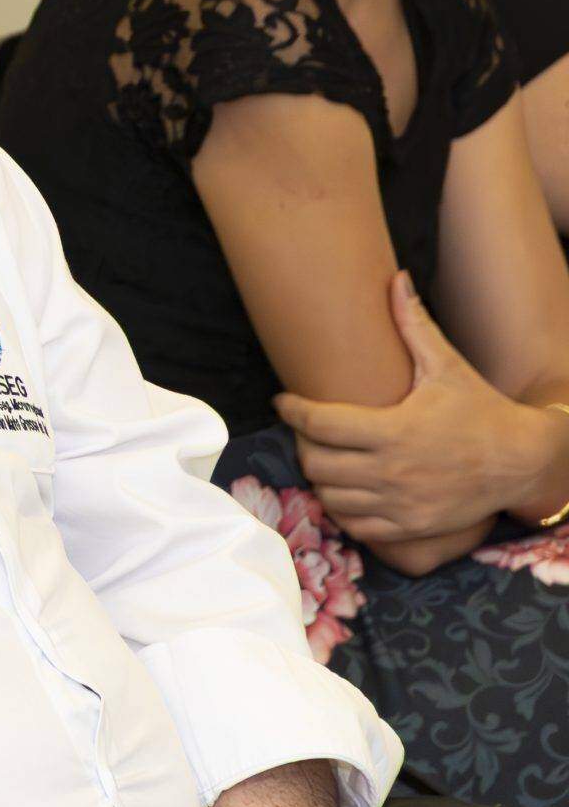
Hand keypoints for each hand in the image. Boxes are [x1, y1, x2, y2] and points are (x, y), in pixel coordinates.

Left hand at [275, 271, 546, 544]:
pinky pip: (354, 526)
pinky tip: (343, 488)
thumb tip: (396, 279)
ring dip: (318, 477)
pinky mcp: (410, 527)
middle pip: (316, 463)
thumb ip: (414, 325)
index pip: (320, 423)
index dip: (292, 410)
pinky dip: (340, 510)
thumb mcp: (446, 366)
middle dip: (301, 443)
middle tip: (304, 429)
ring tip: (321, 456)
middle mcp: (393, 472)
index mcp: (394, 430)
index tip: (282, 400)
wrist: (524, 461)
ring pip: (329, 497)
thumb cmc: (481, 409)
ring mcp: (400, 504)